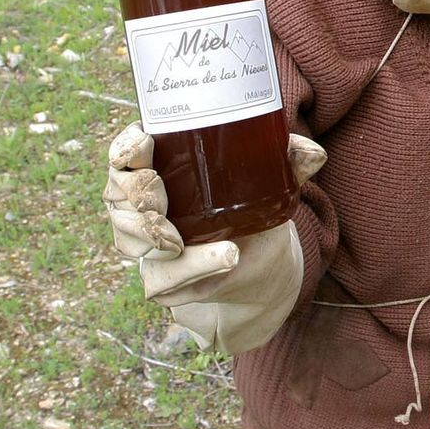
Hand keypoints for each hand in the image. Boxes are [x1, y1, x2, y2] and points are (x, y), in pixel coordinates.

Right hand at [102, 122, 327, 352]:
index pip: (125, 153)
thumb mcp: (271, 184)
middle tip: (161, 200)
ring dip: (152, 236)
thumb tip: (313, 154)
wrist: (261, 269)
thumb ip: (288, 162)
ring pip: (128, 238)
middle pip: (116, 195)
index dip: (124, 149)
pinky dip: (191, 268)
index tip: (144, 147)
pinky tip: (223, 259)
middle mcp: (146, 206)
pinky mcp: (162, 280)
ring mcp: (148, 245)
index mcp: (163, 169)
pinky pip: (160, 279)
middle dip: (136, 195)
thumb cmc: (254, 213)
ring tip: (180, 240)